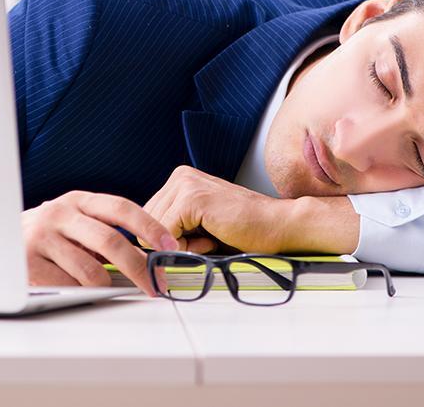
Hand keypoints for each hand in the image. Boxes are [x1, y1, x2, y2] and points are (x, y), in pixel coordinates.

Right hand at [22, 191, 178, 296]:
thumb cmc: (47, 236)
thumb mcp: (75, 223)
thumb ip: (105, 231)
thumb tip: (149, 257)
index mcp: (78, 200)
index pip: (121, 208)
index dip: (149, 227)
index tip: (170, 247)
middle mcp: (59, 213)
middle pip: (110, 240)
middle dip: (139, 267)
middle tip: (155, 285)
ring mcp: (42, 237)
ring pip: (90, 271)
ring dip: (104, 286)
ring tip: (100, 287)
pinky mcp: (29, 263)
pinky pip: (69, 287)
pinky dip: (79, 293)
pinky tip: (72, 287)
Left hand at [144, 166, 360, 255]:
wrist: (278, 226)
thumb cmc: (245, 230)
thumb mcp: (200, 226)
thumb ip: (174, 228)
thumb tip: (145, 246)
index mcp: (181, 180)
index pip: (149, 217)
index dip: (167, 239)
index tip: (194, 242)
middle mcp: (180, 176)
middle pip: (147, 223)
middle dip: (172, 241)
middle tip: (206, 242)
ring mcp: (185, 184)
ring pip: (155, 230)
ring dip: (180, 245)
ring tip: (210, 239)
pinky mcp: (192, 199)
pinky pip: (166, 234)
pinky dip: (185, 247)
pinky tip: (211, 241)